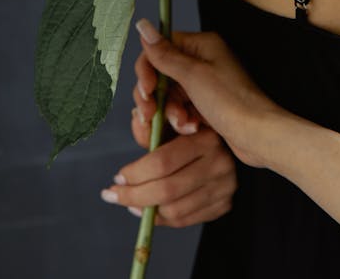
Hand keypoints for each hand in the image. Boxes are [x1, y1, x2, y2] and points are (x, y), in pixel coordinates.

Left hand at [105, 122, 237, 226]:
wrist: (227, 146)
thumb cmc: (189, 133)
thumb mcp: (172, 123)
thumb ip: (151, 127)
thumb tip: (136, 118)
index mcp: (206, 137)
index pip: (162, 162)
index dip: (135, 173)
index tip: (117, 177)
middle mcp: (220, 162)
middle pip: (167, 190)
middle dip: (133, 196)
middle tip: (113, 195)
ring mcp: (225, 187)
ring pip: (174, 210)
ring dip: (146, 210)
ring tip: (130, 202)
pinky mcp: (224, 205)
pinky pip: (185, 220)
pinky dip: (162, 218)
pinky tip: (150, 210)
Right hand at [133, 18, 278, 167]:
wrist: (258, 136)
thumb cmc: (231, 101)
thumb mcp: (193, 75)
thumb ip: (164, 53)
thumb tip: (142, 25)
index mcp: (201, 45)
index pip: (160, 48)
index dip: (148, 69)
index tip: (147, 90)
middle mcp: (202, 60)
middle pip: (162, 74)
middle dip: (157, 97)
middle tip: (152, 115)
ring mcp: (204, 84)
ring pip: (170, 96)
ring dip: (171, 112)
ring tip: (184, 124)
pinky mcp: (206, 105)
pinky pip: (182, 109)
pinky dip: (182, 120)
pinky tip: (192, 129)